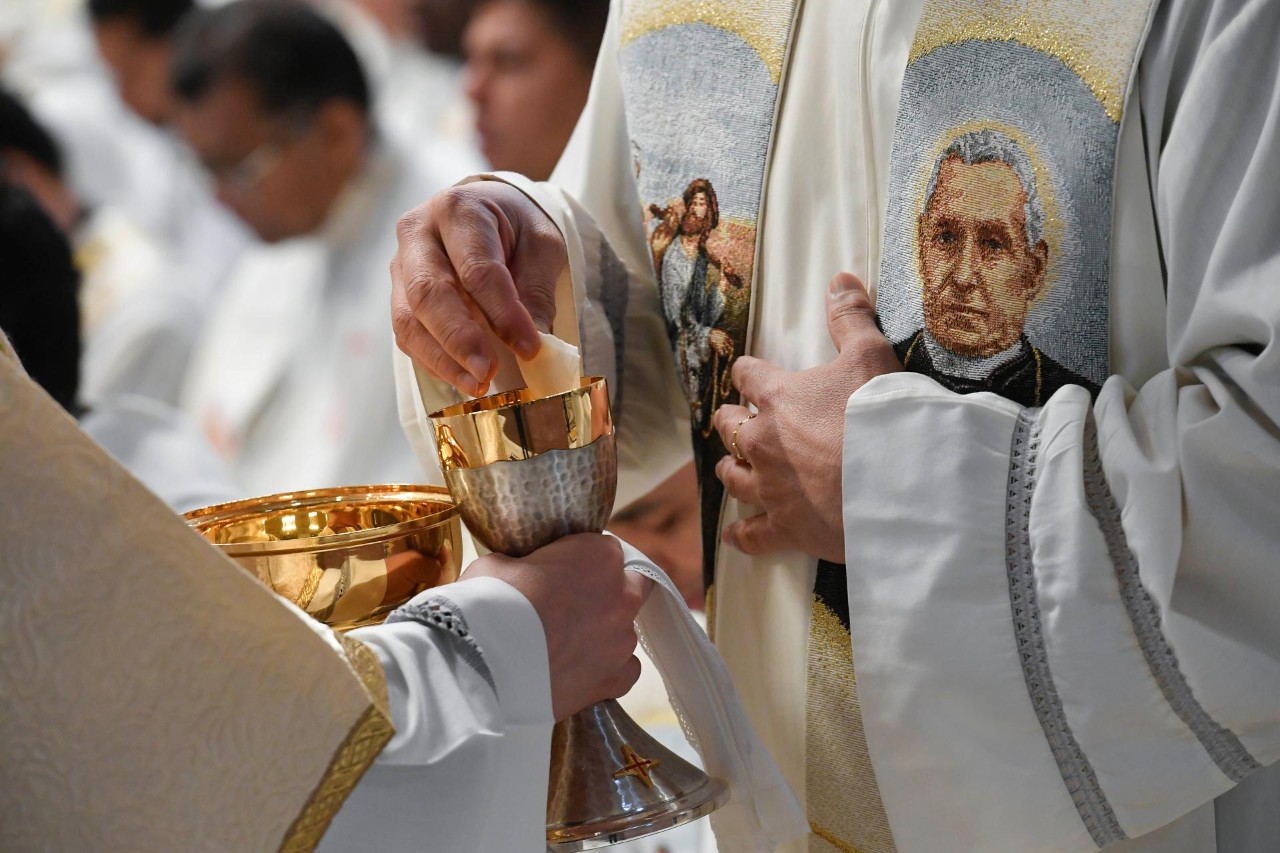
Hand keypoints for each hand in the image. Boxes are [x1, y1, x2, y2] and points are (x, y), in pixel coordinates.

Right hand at [391, 181, 566, 395]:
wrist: (489, 209)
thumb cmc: (518, 225)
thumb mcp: (541, 244)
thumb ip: (536, 290)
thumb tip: (535, 343)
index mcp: (458, 209)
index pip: (477, 268)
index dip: (503, 312)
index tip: (529, 348)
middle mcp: (419, 233)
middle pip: (428, 292)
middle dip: (459, 339)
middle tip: (488, 373)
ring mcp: (402, 264)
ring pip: (408, 319)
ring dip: (442, 358)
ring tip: (476, 384)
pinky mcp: (399, 293)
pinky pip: (407, 334)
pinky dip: (433, 361)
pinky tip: (462, 378)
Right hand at [465, 533, 652, 719]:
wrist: (484, 666)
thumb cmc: (488, 605)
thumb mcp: (498, 563)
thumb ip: (522, 563)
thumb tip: (516, 569)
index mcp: (598, 556)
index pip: (606, 548)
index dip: (585, 559)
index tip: (565, 571)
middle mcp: (621, 595)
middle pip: (633, 583)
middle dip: (611, 589)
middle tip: (577, 602)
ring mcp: (621, 639)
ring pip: (625, 630)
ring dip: (603, 632)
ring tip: (565, 645)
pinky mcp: (615, 679)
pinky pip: (625, 670)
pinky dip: (608, 669)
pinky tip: (580, 670)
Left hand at [712, 273, 901, 562]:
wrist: (899, 484)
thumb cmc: (883, 415)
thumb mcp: (872, 355)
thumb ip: (851, 318)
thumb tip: (839, 279)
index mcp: (778, 397)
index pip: (748, 376)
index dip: (748, 373)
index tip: (748, 375)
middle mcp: (763, 442)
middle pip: (730, 427)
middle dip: (731, 421)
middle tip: (735, 420)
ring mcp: (770, 487)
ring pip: (733, 477)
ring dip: (730, 469)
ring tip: (730, 467)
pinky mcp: (784, 527)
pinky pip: (752, 533)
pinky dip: (741, 535)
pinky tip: (732, 536)